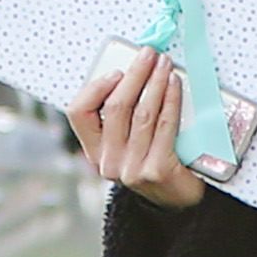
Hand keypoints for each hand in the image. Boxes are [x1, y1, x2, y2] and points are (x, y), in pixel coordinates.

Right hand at [66, 48, 207, 211]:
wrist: (178, 200)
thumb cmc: (154, 162)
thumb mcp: (128, 142)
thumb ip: (122, 116)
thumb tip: (132, 72)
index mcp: (94, 152)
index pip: (78, 113)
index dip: (96, 87)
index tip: (117, 71)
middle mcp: (108, 162)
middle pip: (115, 107)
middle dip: (134, 75)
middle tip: (148, 55)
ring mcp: (132, 168)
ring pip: (142, 113)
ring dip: (155, 82)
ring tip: (164, 64)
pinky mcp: (156, 170)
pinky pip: (164, 124)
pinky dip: (170, 99)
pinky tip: (174, 84)